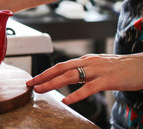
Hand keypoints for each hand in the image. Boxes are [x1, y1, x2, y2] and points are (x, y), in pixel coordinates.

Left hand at [26, 53, 142, 104]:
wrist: (142, 66)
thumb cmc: (121, 68)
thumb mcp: (99, 66)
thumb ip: (85, 70)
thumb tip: (70, 76)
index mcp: (85, 60)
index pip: (61, 66)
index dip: (46, 72)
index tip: (34, 79)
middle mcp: (88, 63)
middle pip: (60, 69)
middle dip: (43, 76)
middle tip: (30, 84)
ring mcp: (97, 71)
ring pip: (70, 76)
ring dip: (52, 83)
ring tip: (41, 90)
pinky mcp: (108, 80)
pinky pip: (89, 88)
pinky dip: (76, 95)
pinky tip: (66, 101)